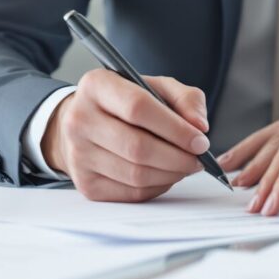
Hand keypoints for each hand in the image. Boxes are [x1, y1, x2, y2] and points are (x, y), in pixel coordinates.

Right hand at [43, 70, 211, 202]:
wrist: (84, 125)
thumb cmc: (124, 105)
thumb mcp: (155, 87)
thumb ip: (185, 98)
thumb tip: (199, 127)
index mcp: (96, 86)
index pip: (138, 107)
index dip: (175, 128)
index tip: (200, 140)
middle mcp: (80, 120)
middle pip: (138, 147)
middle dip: (178, 157)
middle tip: (198, 158)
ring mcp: (79, 155)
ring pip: (137, 174)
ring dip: (171, 174)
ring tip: (185, 165)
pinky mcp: (86, 184)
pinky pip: (132, 193)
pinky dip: (158, 187)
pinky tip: (165, 175)